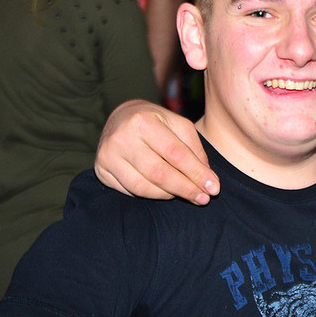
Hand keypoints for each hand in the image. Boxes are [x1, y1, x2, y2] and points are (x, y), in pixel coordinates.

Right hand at [95, 100, 217, 203]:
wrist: (120, 117)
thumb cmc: (155, 121)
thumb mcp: (178, 124)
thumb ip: (194, 148)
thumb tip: (207, 178)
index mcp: (143, 121)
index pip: (176, 154)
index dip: (197, 173)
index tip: (214, 188)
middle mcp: (122, 138)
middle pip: (159, 173)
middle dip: (186, 188)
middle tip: (204, 198)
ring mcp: (108, 155)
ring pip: (143, 187)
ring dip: (170, 195)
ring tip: (188, 195)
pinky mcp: (101, 170)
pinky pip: (130, 191)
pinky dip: (152, 195)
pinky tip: (166, 193)